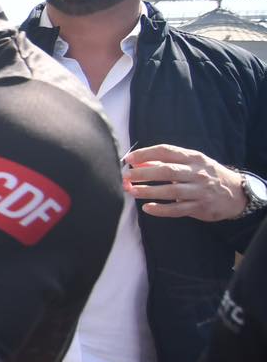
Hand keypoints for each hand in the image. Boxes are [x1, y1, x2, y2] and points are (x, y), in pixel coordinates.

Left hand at [122, 145, 246, 220]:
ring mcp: (199, 191)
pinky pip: (177, 209)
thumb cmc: (206, 175)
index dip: (146, 154)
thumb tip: (138, 163)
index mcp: (193, 158)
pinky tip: (147, 208)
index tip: (129, 159)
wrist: (236, 193)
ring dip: (149, 191)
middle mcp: (197, 173)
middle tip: (127, 176)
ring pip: (171, 191)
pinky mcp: (200, 207)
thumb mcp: (192, 163)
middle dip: (144, 173)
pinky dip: (161, 210)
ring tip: (132, 191)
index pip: (167, 151)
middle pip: (167, 171)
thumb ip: (167, 162)